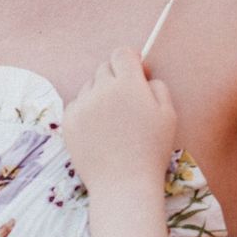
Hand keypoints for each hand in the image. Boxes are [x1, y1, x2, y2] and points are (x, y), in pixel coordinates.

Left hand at [63, 48, 176, 194]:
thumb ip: (157, 87)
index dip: (130, 60)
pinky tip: (99, 130)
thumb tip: (143, 75)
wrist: (123, 183)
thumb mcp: (168, 114)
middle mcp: (101, 89)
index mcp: (127, 84)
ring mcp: (81, 105)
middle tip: (127, 101)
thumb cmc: (151, 150)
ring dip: (100, 94)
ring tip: (113, 120)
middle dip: (116, 77)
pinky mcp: (68, 121)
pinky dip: (86, 111)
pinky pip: (77, 105)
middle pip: (104, 68)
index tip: (137, 74)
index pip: (122, 53)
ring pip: (89, 87)